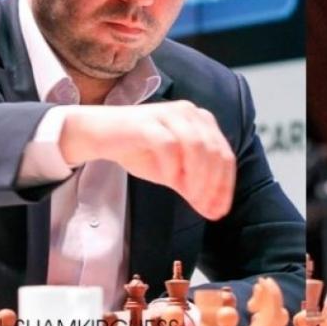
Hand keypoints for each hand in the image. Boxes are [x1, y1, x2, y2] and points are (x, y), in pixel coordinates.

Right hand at [58, 101, 235, 219]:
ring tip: (188, 195)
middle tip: (203, 208)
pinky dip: (173, 166)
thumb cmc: (140, 150)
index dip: (225, 186)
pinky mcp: (148, 122)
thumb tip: (214, 211)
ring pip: (197, 146)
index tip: (219, 212)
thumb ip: (194, 188)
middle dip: (213, 185)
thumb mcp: (173, 173)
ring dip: (197, 176)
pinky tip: (170, 181)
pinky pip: (169, 144)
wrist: (101, 135)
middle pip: (215, 152)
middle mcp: (190, 113)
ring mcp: (169, 114)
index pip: (225, 156)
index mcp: (202, 122)